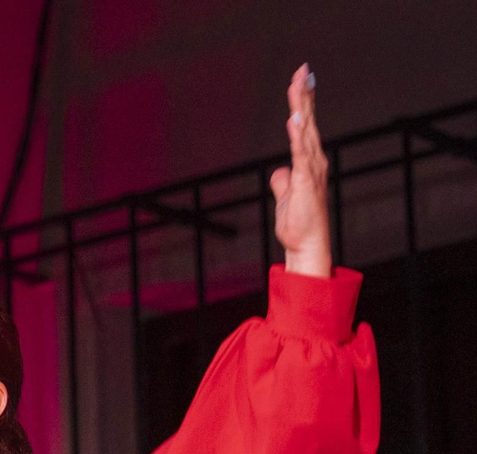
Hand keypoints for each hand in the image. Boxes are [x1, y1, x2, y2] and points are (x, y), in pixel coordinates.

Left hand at [270, 63, 331, 277]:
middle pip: (308, 120)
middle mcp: (314, 160)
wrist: (307, 244)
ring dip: (301, 106)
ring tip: (298, 84)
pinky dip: (298, 135)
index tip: (302, 79)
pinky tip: (296, 118)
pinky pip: (300, 153)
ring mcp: (311, 169)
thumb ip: (283, 180)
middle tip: (302, 69)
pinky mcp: (306, 180)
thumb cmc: (299, 223)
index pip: (306, 125)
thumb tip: (278, 171)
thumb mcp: (286, 195)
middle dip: (304, 94)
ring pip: (305, 131)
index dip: (304, 102)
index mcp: (309, 161)